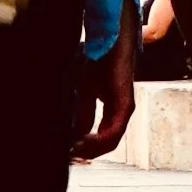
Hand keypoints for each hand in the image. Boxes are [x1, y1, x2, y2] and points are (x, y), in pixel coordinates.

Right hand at [73, 0, 137, 161]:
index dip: (84, 149)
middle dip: (87, 153)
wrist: (112, 32)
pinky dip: (100, 139)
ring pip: (113, 139)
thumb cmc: (101, 55)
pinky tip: (83, 141)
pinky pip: (115, 128)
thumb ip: (83, 111)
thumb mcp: (86, 88)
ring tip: (74, 152)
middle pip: (107, 142)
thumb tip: (75, 134)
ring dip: (92, 149)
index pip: (101, 136)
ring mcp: (125, 104)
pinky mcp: (125, 99)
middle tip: (68, 159)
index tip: (67, 155)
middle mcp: (121, 108)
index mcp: (112, 106)